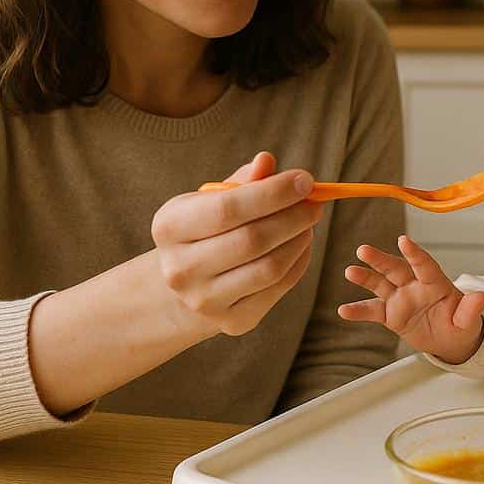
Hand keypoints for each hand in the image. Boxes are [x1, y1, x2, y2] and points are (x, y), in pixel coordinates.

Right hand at [150, 151, 322, 336]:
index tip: (305, 180)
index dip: (272, 193)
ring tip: (309, 222)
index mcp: (169, 227)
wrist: (187, 282)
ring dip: (300, 240)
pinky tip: (302, 244)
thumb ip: (241, 182)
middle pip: (252, 240)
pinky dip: (299, 262)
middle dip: (293, 217)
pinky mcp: (232, 321)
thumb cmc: (206, 228)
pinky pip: (278, 288)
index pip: (227, 209)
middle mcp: (180, 268)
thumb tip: (266, 162)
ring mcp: (204, 300)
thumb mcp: (212, 199)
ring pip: (269, 268)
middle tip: (314, 202)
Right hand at [338, 234, 483, 364]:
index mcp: (435, 283)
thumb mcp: (468, 321)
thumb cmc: (460, 325)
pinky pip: (373, 311)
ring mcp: (400, 298)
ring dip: (365, 278)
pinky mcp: (390, 314)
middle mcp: (414, 285)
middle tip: (364, 250)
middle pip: (396, 269)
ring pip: (380, 284)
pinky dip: (359, 310)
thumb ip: (470, 310)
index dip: (414, 253)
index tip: (403, 240)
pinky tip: (344, 310)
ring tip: (350, 271)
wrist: (450, 340)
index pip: (424, 265)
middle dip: (380, 260)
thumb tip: (481, 297)